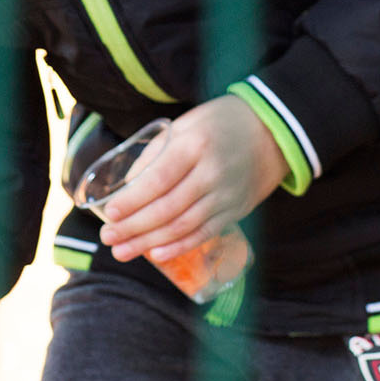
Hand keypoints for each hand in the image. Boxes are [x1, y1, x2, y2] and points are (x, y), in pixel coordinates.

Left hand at [96, 96, 286, 263]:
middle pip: (168, 207)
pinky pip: (204, 233)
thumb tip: (126, 187)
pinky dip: (179, 247)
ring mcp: (226, 195)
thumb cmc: (218, 125)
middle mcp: (212, 173)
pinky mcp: (236, 211)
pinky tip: (156, 254)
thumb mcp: (183, 126)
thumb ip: (154, 155)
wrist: (271, 133)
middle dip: (133, 227)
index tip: (109, 213)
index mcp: (195, 146)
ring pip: (183, 225)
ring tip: (122, 251)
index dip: (132, 200)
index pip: (158, 179)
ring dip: (150, 242)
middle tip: (107, 238)